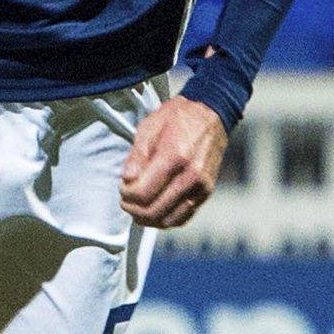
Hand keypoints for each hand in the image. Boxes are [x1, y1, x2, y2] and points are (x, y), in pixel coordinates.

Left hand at [120, 97, 226, 228]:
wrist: (211, 113)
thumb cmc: (178, 117)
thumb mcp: (149, 127)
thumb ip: (137, 156)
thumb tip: (127, 180)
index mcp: (174, 156)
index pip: (143, 193)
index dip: (126, 195)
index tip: (122, 187)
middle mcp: (191, 175)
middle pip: (154, 210)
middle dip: (133, 209)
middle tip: (126, 201)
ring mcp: (201, 186)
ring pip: (169, 219)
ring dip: (148, 219)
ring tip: (138, 208)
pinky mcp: (207, 192)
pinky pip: (184, 217)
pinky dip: (166, 219)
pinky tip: (156, 211)